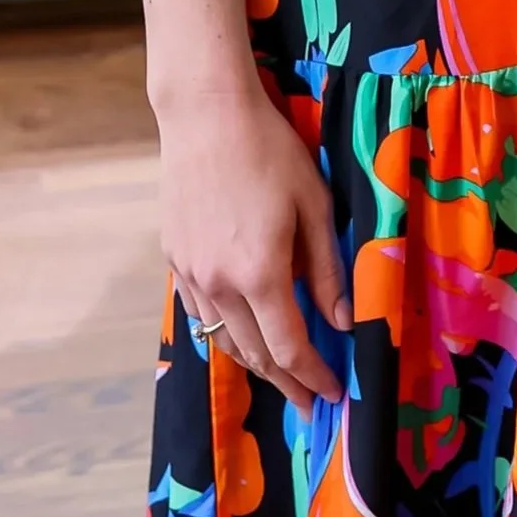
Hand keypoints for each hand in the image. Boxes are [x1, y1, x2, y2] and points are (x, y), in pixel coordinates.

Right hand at [154, 75, 352, 410]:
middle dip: (286, 382)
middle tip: (309, 401)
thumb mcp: (313, 205)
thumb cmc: (270, 150)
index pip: (289, 348)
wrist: (206, 114)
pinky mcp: (174, 258)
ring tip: (278, 376)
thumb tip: (342, 322)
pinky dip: (224, 333)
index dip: (313, 376)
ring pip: (222, 339)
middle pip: (254, 354)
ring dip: (253, 364)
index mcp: (260, 274)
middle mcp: (219, 284)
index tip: (333, 394)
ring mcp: (191, 274)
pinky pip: (200, 313)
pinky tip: (240, 332)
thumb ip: (326, 270)